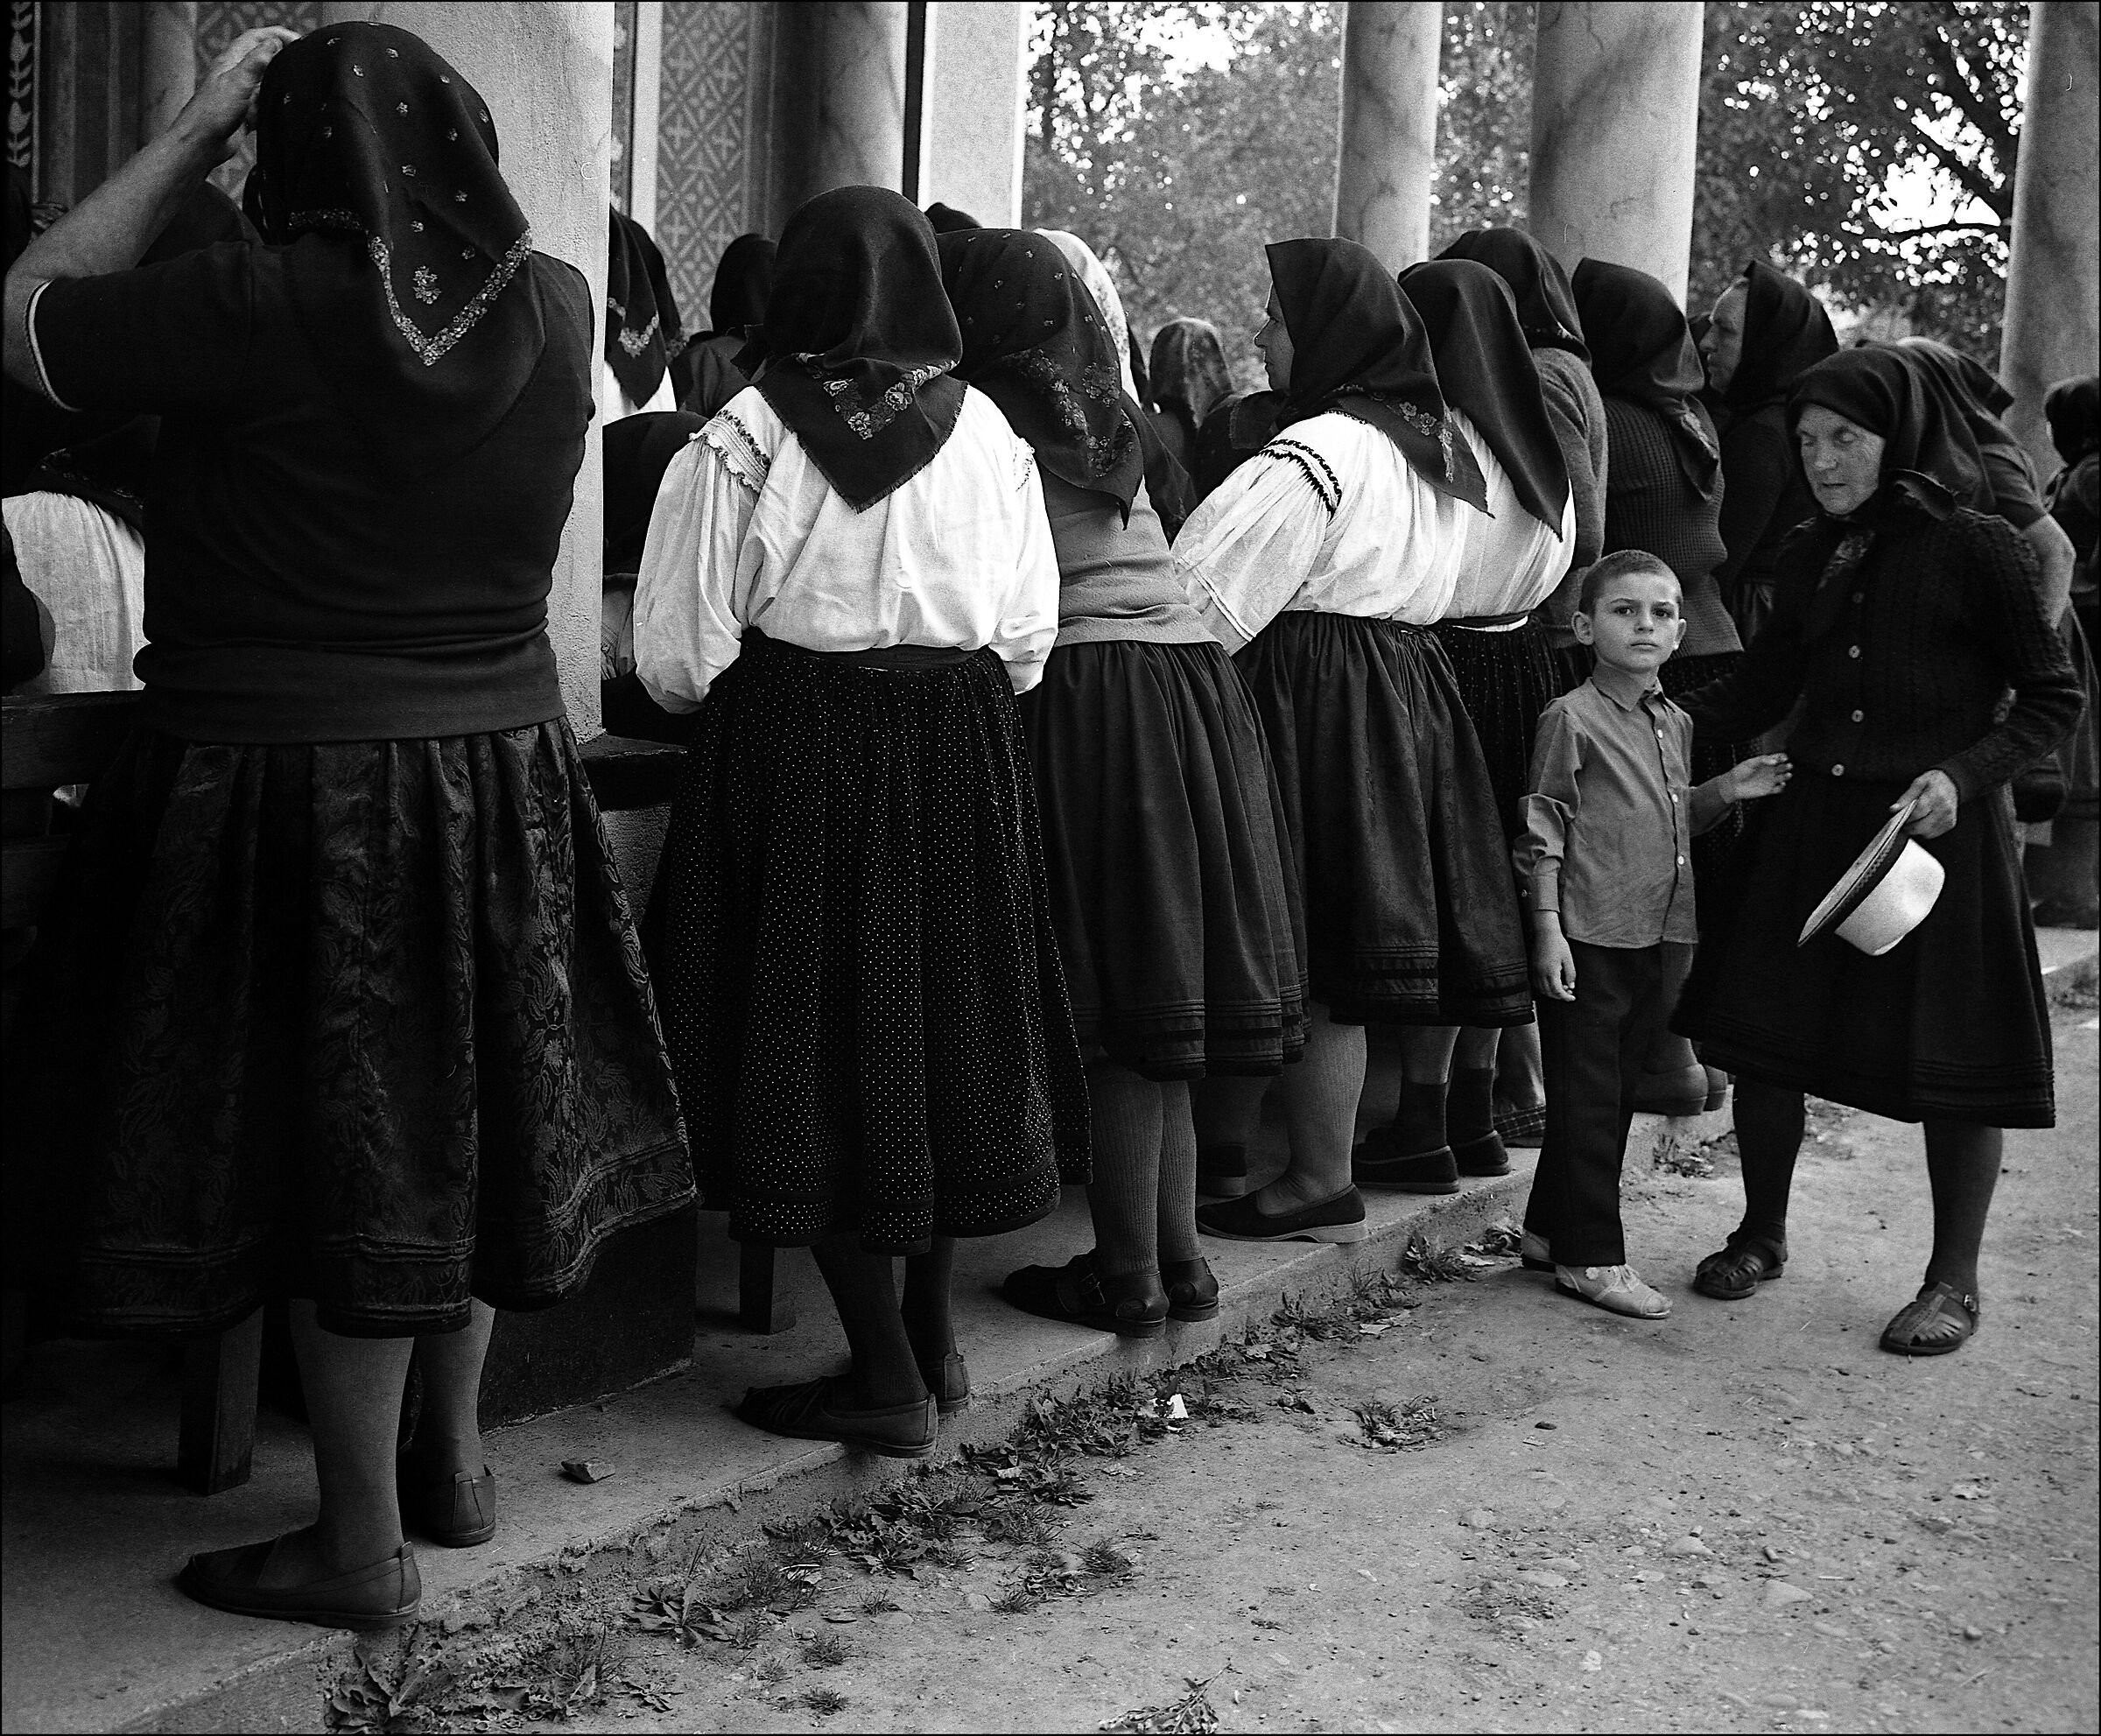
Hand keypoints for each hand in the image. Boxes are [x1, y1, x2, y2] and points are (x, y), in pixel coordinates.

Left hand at [177, 26, 300, 161]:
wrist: (203, 142)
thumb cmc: (212, 112)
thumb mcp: (238, 81)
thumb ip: (256, 62)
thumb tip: (273, 43)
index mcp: (231, 62)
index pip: (255, 38)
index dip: (275, 34)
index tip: (296, 39)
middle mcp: (236, 75)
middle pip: (262, 57)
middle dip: (281, 53)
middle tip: (301, 56)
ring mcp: (242, 95)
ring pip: (265, 81)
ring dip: (280, 78)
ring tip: (299, 79)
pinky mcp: (246, 114)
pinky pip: (265, 104)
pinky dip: (276, 103)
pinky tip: (286, 106)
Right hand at [1531, 920, 1576, 1002]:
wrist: (1545, 933)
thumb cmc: (1558, 944)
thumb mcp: (1568, 959)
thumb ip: (1570, 974)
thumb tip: (1571, 987)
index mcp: (1551, 972)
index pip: (1557, 991)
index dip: (1565, 997)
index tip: (1572, 998)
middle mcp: (1540, 974)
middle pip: (1549, 993)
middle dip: (1560, 996)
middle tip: (1569, 993)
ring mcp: (1534, 971)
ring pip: (1542, 990)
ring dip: (1552, 993)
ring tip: (1562, 988)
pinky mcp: (1532, 969)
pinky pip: (1536, 984)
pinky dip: (1544, 988)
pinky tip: (1552, 983)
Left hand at [1726, 752, 1790, 801]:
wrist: (1732, 785)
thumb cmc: (1740, 772)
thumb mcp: (1750, 763)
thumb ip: (1762, 760)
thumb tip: (1775, 761)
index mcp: (1766, 763)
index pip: (1778, 758)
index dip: (1782, 757)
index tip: (1784, 758)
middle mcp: (1769, 771)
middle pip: (1782, 768)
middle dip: (1787, 766)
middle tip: (1789, 766)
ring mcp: (1770, 780)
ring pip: (1783, 778)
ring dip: (1787, 776)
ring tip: (1788, 775)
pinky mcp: (1768, 790)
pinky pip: (1779, 789)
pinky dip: (1782, 787)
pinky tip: (1782, 784)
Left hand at [1894, 769, 1958, 838]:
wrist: (1953, 782)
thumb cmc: (1935, 781)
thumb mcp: (1919, 782)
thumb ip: (1906, 797)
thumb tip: (1894, 809)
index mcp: (1937, 796)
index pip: (1918, 812)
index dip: (1907, 817)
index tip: (1900, 817)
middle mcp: (1945, 808)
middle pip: (1922, 826)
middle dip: (1910, 826)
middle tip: (1905, 821)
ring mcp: (1948, 817)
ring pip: (1926, 832)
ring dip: (1917, 829)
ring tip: (1914, 820)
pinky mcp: (1950, 824)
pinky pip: (1933, 834)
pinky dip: (1925, 831)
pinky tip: (1923, 821)